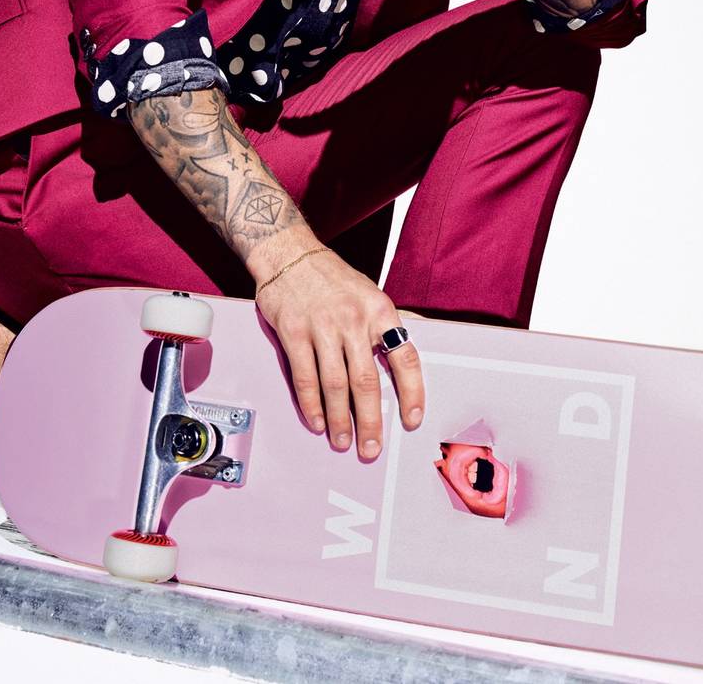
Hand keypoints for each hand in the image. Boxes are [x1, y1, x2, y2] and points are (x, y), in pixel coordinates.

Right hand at [255, 246, 424, 458]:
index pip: (404, 357)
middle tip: (371, 448)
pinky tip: (317, 421)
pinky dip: (311, 404)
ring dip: (340, 420)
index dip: (411, 392)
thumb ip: (384, 326)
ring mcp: (322, 326)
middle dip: (370, 421)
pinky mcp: (294, 332)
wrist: (290, 253)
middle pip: (367, 381)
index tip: (412, 420)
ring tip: (343, 442)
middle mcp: (353, 319)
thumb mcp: (369, 292)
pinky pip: (305, 377)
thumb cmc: (332, 277)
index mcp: (379, 310)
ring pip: (335, 385)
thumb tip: (406, 358)